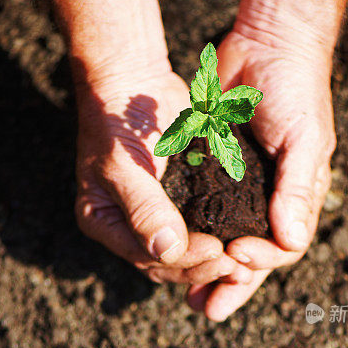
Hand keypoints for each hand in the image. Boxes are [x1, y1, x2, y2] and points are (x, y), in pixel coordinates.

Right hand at [74, 66, 251, 285]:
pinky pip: (199, 227)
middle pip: (167, 263)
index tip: (216, 252)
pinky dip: (219, 235)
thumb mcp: (124, 166)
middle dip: (201, 267)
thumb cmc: (118, 120)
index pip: (145, 259)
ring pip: (186, 251)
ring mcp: (155, 214)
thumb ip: (145, 210)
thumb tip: (167, 251)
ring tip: (242, 262)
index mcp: (105, 223)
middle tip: (235, 266)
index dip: (182, 263)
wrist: (133, 79)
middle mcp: (129, 225)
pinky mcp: (180, 199)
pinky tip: (242, 239)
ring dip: (213, 259)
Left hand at [187, 28, 335, 319]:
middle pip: (249, 258)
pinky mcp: (212, 172)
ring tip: (186, 295)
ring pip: (222, 243)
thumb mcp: (305, 139)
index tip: (234, 257)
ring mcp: (240, 190)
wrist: (268, 41)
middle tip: (205, 308)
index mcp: (296, 201)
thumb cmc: (297, 91)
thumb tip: (290, 241)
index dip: (258, 262)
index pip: (281, 249)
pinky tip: (170, 251)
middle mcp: (268, 202)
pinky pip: (200, 215)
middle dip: (228, 284)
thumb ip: (297, 190)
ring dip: (204, 270)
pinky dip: (188, 236)